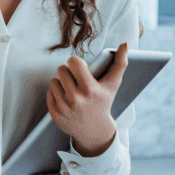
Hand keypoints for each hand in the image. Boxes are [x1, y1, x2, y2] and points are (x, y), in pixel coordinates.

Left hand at [47, 42, 128, 157]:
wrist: (94, 131)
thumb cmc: (104, 102)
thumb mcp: (113, 85)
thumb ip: (120, 63)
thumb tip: (125, 43)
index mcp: (90, 89)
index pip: (73, 62)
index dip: (76, 63)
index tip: (80, 68)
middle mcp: (76, 99)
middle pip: (61, 70)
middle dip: (68, 72)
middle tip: (75, 80)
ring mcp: (65, 107)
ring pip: (54, 81)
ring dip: (61, 83)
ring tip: (71, 90)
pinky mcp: (55, 114)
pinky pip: (49, 92)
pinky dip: (56, 94)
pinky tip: (66, 100)